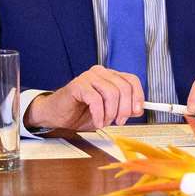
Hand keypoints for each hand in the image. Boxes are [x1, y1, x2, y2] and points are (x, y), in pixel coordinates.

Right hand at [23, 66, 143, 130]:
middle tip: (119, 121)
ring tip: (104, 122)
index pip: (131, 80)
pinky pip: (95, 100)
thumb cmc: (80, 112)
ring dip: (111, 113)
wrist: (56, 116)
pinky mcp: (78, 85)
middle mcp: (100, 73)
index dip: (138, 96)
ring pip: (111, 93)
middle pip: (123, 87)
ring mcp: (88, 77)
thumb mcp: (108, 113)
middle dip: (124, 109)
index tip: (137, 111)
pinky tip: (97, 121)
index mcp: (109, 76)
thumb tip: (137, 109)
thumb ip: (123, 109)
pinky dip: (99, 114)